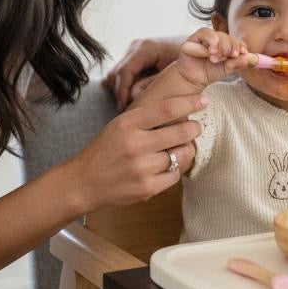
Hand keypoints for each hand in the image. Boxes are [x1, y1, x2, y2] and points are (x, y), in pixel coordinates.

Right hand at [61, 92, 205, 212]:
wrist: (84, 182)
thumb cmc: (105, 150)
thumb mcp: (119, 125)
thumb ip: (145, 118)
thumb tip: (180, 109)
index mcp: (128, 124)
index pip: (167, 109)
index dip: (189, 103)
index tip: (203, 101)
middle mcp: (136, 144)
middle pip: (181, 132)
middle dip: (194, 128)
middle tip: (195, 127)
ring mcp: (142, 167)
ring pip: (182, 155)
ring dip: (186, 151)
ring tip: (180, 148)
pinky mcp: (147, 187)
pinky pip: (175, 175)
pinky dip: (175, 170)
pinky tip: (167, 166)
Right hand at [103, 36, 184, 109]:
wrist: (198, 49)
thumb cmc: (189, 60)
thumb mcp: (173, 74)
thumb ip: (153, 84)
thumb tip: (133, 95)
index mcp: (146, 48)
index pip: (125, 71)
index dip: (122, 91)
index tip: (124, 107)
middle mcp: (137, 47)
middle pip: (118, 72)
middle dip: (120, 92)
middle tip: (125, 111)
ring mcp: (135, 51)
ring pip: (119, 73)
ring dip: (121, 90)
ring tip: (128, 108)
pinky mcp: (137, 58)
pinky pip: (125, 73)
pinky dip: (126, 86)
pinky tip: (131, 100)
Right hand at [175, 28, 251, 89]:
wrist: (193, 80)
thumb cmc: (209, 72)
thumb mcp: (227, 69)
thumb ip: (238, 62)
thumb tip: (252, 58)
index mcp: (225, 44)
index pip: (235, 40)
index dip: (240, 45)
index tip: (243, 52)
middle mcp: (215, 39)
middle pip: (226, 36)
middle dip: (229, 47)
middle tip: (228, 57)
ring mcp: (204, 38)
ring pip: (216, 34)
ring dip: (220, 46)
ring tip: (216, 58)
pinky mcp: (192, 39)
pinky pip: (204, 34)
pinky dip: (210, 42)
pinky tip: (210, 53)